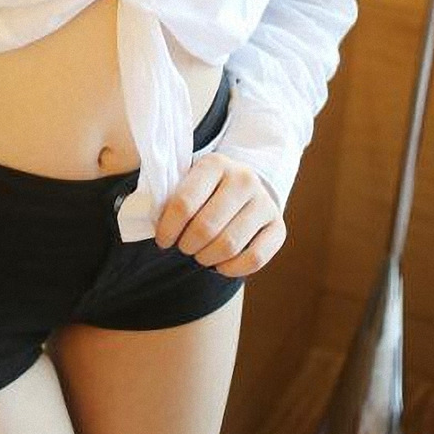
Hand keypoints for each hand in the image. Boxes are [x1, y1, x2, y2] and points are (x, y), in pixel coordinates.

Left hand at [153, 154, 285, 277]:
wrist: (245, 185)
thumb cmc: (206, 188)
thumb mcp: (188, 180)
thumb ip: (170, 197)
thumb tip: (155, 226)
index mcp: (215, 164)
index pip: (184, 204)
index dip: (168, 229)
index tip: (163, 240)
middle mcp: (244, 179)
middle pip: (206, 228)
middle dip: (187, 245)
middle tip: (183, 247)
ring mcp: (264, 202)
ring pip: (229, 245)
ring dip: (207, 258)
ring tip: (200, 255)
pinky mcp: (278, 226)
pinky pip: (255, 258)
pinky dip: (232, 269)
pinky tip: (220, 265)